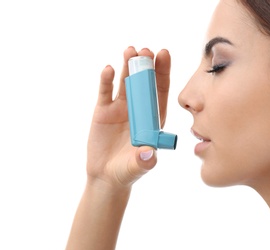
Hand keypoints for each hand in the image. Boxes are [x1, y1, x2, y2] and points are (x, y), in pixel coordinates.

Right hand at [86, 46, 170, 188]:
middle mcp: (139, 109)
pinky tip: (108, 69)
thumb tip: (148, 155)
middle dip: (146, 66)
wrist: (106, 175)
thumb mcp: (137, 166)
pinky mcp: (103, 111)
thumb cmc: (128, 171)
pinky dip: (106, 80)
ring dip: (128, 67)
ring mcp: (120, 108)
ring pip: (125, 83)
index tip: (164, 54)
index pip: (160, 92)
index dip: (163, 73)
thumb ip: (143, 161)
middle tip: (146, 50)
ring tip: (130, 50)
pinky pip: (105, 92)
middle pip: (144, 83)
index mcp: (152, 118)